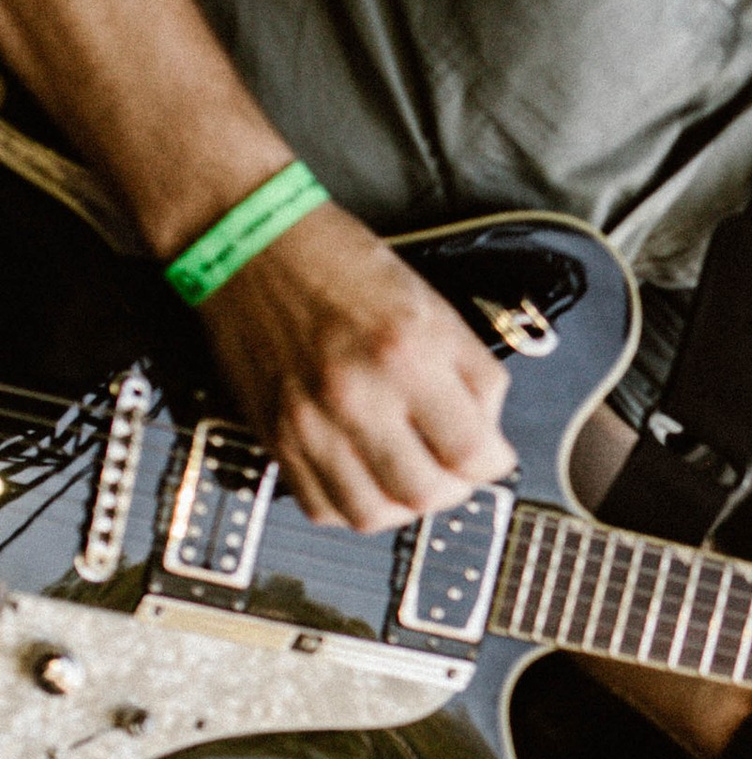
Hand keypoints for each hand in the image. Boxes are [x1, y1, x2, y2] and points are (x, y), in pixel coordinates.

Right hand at [198, 204, 515, 527]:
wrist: (250, 244)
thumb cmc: (339, 263)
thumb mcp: (432, 305)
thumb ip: (471, 373)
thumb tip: (488, 432)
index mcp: (408, 355)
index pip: (471, 453)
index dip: (493, 464)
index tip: (492, 454)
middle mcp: (357, 396)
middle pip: (425, 495)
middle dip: (454, 489)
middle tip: (454, 467)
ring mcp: (310, 423)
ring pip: (372, 514)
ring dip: (402, 505)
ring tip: (410, 476)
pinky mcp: (275, 436)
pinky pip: (320, 506)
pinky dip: (352, 504)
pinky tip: (365, 476)